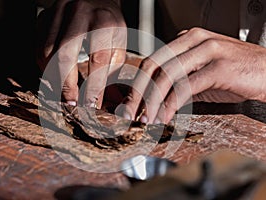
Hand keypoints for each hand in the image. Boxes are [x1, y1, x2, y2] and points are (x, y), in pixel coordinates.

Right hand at [37, 0, 126, 106]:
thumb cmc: (108, 26)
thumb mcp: (118, 44)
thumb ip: (112, 71)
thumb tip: (108, 102)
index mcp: (104, 21)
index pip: (98, 59)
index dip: (94, 86)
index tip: (91, 105)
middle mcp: (79, 13)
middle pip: (64, 55)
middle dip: (66, 84)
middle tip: (70, 102)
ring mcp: (58, 12)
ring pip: (46, 51)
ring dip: (52, 76)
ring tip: (61, 91)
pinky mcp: (44, 16)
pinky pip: (38, 46)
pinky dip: (43, 65)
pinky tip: (53, 75)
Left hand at [123, 28, 265, 123]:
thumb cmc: (237, 75)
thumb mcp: (202, 74)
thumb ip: (179, 81)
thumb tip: (155, 99)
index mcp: (187, 39)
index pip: (153, 60)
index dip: (139, 83)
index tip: (132, 104)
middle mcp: (194, 40)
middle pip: (153, 65)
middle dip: (138, 92)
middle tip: (130, 112)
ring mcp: (207, 51)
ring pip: (167, 75)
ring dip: (152, 101)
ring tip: (147, 118)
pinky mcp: (219, 67)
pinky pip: (186, 86)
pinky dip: (171, 104)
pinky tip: (165, 116)